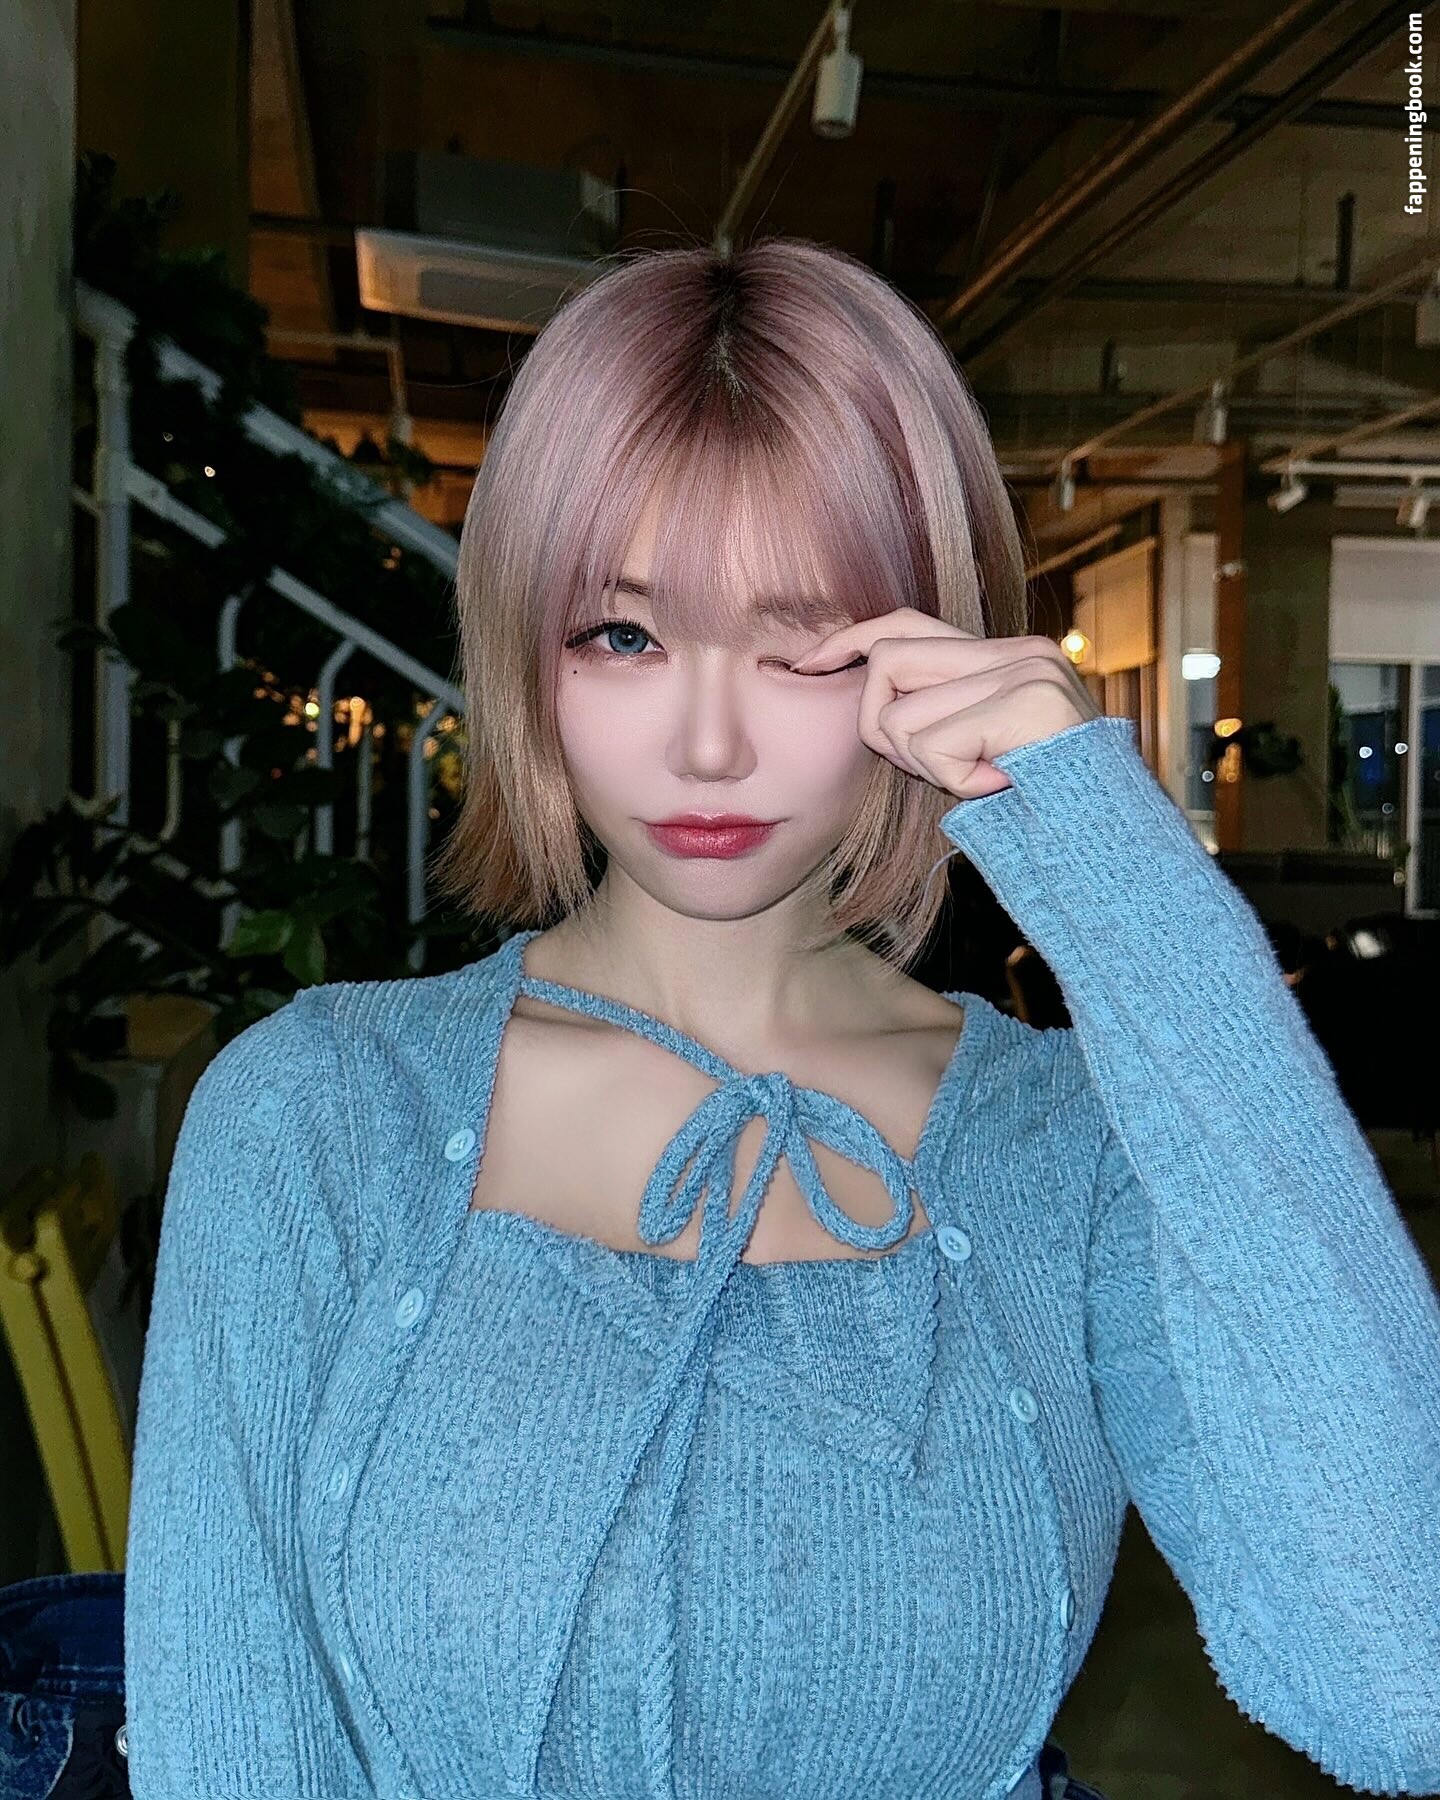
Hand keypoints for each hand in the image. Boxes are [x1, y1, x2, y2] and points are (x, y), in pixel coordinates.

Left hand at [790, 607, 1103, 799]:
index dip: (850, 640)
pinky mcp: (1027, 704)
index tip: (808, 666)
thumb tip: (869, 694)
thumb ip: (940, 712)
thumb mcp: (978, 750)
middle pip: (887, 660)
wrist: (1112, 842)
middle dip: (880, 728)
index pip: (907, 622)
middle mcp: (1019, 651)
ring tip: (980, 779)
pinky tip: (998, 785)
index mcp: (1007, 654)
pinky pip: (933, 746)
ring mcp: (1026, 672)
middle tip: (930, 769)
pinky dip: (954, 781)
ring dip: (925, 767)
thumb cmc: (1041, 808)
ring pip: (900, 715)